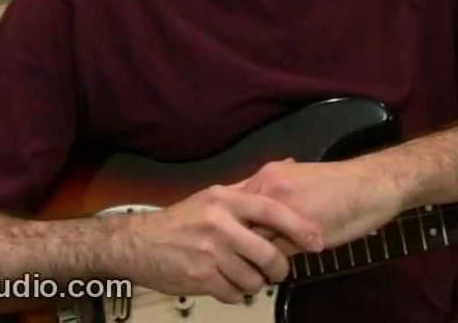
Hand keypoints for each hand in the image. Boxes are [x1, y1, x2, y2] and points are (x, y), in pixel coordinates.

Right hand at [110, 184, 322, 303]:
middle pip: (268, 254)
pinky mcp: (200, 277)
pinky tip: (231, 284)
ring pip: (253, 278)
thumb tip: (287, 165)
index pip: (273, 212)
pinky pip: (234, 293)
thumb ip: (249, 188)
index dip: (300, 228)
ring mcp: (209, 253)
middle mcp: (219, 224)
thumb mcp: (213, 197)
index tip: (317, 241)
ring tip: (250, 276)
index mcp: (226, 201)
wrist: (140, 243)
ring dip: (257, 283)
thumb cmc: (182, 220)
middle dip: (279, 268)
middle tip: (279, 270)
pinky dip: (238, 293)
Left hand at [237, 158, 405, 249]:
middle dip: (239, 239)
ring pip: (254, 239)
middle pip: (238, 222)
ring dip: (255, 253)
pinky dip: (274, 262)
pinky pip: (275, 253)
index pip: (234, 202)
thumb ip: (272, 191)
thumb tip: (253, 207)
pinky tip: (280, 263)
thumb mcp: (297, 178)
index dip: (234, 221)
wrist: (370, 186)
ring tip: (260, 261)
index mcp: (268, 175)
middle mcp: (269, 189)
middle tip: (243, 251)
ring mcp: (283, 211)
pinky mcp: (299, 233)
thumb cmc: (338, 184)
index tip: (235, 233)